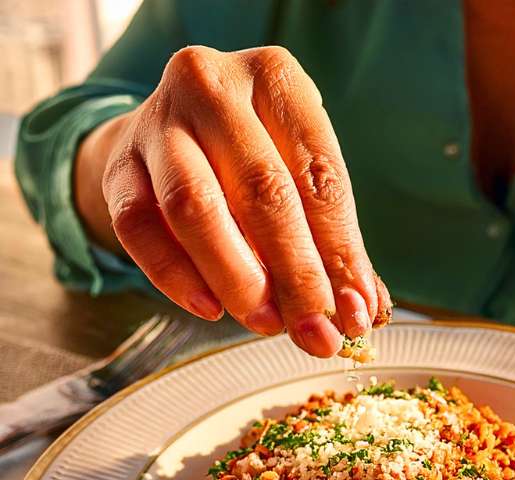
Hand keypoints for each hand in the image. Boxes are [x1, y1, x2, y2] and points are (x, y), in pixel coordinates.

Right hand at [75, 45, 390, 356]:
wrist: (169, 133)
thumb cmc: (253, 159)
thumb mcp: (300, 178)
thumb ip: (332, 242)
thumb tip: (363, 312)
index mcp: (276, 79)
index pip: (320, 176)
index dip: (343, 253)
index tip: (357, 311)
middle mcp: (213, 87)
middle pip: (262, 191)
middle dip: (296, 275)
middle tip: (317, 332)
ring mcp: (156, 122)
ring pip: (194, 207)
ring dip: (237, 278)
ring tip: (267, 324)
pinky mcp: (118, 166)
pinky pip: (139, 229)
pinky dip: (175, 277)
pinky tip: (210, 309)